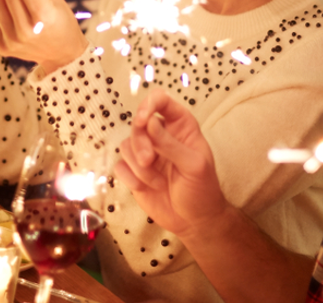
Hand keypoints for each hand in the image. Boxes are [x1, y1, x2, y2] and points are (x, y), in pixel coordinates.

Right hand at [115, 89, 230, 236]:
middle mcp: (161, 135)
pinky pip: (120, 166)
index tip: (143, 120)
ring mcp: (146, 153)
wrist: (194, 221)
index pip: (161, 101)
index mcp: (180, 126)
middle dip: (140, 143)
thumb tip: (149, 123)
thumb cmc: (202, 190)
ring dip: (138, 166)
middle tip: (148, 160)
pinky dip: (131, 178)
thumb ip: (171, 144)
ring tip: (156, 182)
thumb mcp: (194, 165)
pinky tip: (146, 188)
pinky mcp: (134, 172)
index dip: (149, 105)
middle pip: (137, 124)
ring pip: (126, 145)